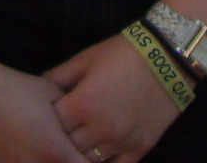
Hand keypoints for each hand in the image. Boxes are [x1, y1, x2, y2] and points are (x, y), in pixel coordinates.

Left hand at [48, 32, 180, 162]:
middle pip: (68, 147)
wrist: (167, 57)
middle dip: (63, 138)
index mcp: (83, 105)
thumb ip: (58, 76)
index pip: (53, 126)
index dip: (48, 121)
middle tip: (64, 129)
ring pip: (89, 162)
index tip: (50, 114)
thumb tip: (39, 89)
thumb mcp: (84, 59)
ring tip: (80, 140)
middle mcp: (100, 129)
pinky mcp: (140, 149)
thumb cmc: (121, 54)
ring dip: (82, 152)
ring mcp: (121, 142)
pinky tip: (100, 153)